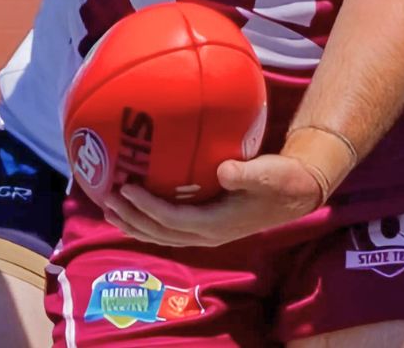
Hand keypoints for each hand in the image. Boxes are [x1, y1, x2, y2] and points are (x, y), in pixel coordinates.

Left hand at [100, 155, 324, 248]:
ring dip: (134, 223)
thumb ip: (247, 173)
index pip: (173, 220)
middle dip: (131, 218)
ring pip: (161, 234)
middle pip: (160, 232)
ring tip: (109, 209)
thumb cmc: (283, 180)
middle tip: (107, 199)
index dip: (147, 208)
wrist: (296, 193)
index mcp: (217, 224)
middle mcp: (207, 234)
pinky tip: (135, 205)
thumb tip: (223, 170)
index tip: (127, 188)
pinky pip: (170, 226)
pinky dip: (148, 218)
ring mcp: (206, 232)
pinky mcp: (206, 224)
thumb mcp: (270, 174)